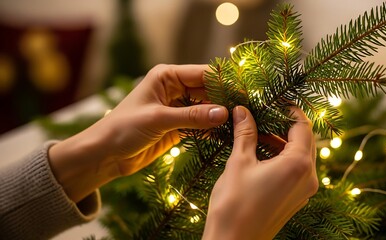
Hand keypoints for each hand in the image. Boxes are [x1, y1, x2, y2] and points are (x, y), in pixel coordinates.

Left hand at [49, 64, 228, 201]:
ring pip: (207, 108)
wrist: (105, 154)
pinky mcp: (178, 126)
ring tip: (243, 121)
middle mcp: (174, 89)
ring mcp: (177, 108)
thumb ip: (192, 116)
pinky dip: (212, 129)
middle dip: (226, 99)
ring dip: (221, 115)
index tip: (244, 91)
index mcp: (167, 77)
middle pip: (208, 90)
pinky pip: (201, 124)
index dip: (224, 82)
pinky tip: (227, 133)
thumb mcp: (158, 119)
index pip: (202, 74)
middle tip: (248, 108)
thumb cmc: (123, 129)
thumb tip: (224, 113)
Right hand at [202, 106, 317, 239]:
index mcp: (299, 164)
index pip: (303, 126)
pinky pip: (294, 170)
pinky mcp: (295, 199)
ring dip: (280, 141)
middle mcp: (308, 177)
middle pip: (304, 140)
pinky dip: (281, 157)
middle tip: (262, 113)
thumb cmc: (234, 204)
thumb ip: (245, 133)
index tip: (274, 101)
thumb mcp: (239, 162)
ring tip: (256, 132)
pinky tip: (259, 152)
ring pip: (299, 155)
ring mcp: (304, 190)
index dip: (290, 110)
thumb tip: (242, 110)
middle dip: (284, 125)